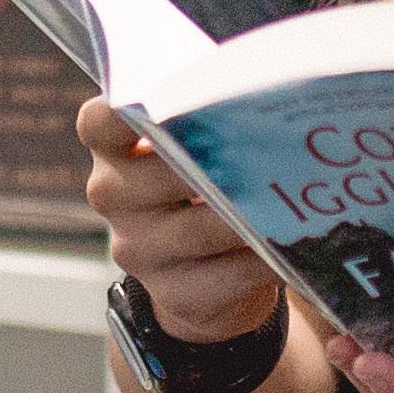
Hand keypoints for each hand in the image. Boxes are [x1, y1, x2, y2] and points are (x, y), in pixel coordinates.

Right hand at [79, 98, 281, 345]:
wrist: (202, 271)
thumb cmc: (201, 181)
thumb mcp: (187, 145)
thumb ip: (201, 120)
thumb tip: (260, 100)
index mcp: (110, 149)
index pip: (101, 122)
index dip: (127, 109)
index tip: (165, 100)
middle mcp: (112, 196)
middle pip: (164, 174)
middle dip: (218, 163)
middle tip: (268, 146)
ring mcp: (138, 249)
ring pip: (202, 228)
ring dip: (251, 215)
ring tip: (292, 197)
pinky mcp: (174, 292)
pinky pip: (229, 274)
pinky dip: (265, 258)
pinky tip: (292, 245)